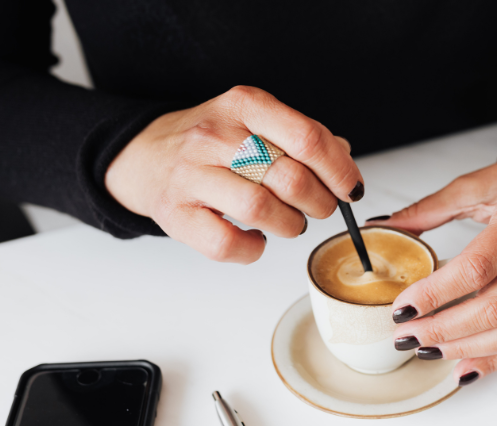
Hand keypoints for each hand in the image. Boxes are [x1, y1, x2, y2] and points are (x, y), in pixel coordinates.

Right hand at [106, 86, 361, 263]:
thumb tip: (345, 160)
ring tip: (291, 222)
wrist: (145, 155)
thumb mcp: (256, 121)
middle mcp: (215, 136)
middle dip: (320, 203)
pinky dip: (253, 249)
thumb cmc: (214, 143)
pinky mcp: (175, 214)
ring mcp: (191, 175)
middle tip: (321, 208)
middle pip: (290, 178)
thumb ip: (302, 137)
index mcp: (244, 105)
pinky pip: (226, 243)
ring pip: (260, 210)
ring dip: (290, 225)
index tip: (350, 188)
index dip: (339, 170)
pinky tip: (257, 239)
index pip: (307, 138)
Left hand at [368, 150, 496, 384]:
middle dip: (443, 329)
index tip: (402, 307)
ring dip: (467, 349)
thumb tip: (385, 226)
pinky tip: (466, 366)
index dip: (436, 294)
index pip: (476, 269)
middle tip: (406, 335)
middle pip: (493, 309)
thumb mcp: (480, 183)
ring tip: (429, 350)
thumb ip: (430, 208)